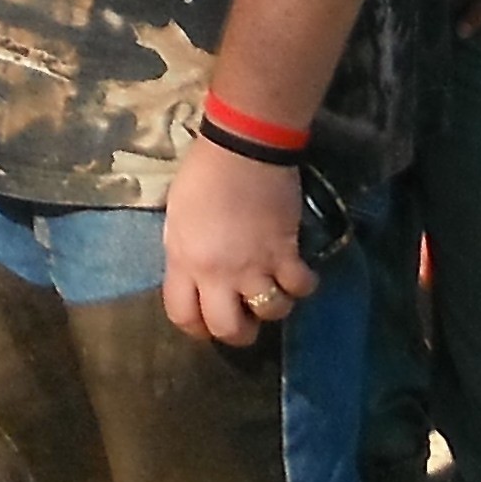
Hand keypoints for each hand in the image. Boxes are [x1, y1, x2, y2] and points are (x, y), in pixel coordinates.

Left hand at [162, 138, 318, 344]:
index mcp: (184, 261)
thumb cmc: (203, 175)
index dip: (196, 328)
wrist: (242, 148)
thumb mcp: (177, 219)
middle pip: (228, 329)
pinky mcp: (285, 251)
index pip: (182, 316)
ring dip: (273, 307)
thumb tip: (195, 276)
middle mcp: (217, 272)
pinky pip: (300, 286)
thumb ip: (184, 253)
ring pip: (269, 313)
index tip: (207, 323)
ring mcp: (254, 265)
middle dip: (238, 333)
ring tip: (275, 290)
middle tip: (245, 318)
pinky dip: (303, 285)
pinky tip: (299, 274)